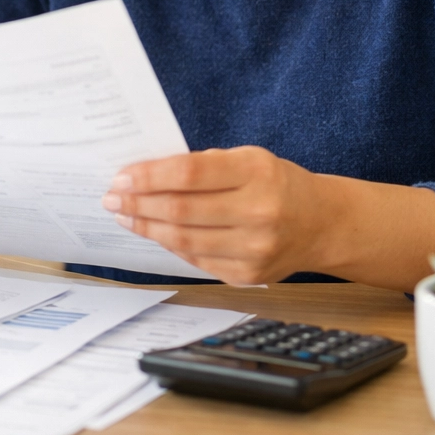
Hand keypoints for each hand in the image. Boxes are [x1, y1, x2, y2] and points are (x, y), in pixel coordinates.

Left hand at [101, 147, 319, 285]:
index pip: (190, 173)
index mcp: (256, 172)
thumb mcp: (247, 159)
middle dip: (138, 204)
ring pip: (183, 240)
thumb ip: (203, 165)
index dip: (150, 176)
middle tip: (112, 197)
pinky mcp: (247, 276)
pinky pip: (195, 260)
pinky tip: (153, 232)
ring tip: (124, 215)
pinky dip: (169, 244)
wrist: (321, 223)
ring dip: (146, 227)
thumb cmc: (276, 183)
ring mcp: (254, 249)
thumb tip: (146, 175)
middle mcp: (258, 212)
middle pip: (181, 210)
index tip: (122, 176)